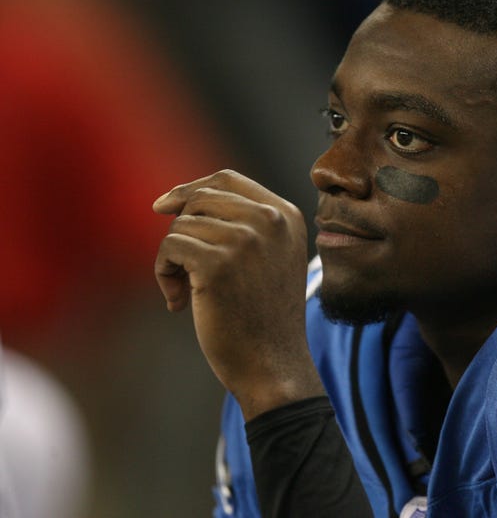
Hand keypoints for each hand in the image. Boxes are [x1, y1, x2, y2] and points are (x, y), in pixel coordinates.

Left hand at [153, 169, 323, 418]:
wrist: (273, 364)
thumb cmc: (263, 316)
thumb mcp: (270, 257)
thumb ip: (243, 223)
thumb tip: (175, 197)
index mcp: (287, 215)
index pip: (227, 179)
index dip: (191, 189)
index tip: (164, 207)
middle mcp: (271, 220)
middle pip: (199, 199)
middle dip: (181, 231)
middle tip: (183, 270)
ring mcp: (246, 239)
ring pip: (180, 225)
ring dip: (172, 260)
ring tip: (187, 293)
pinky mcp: (218, 263)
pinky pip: (169, 248)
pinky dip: (164, 274)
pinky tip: (179, 301)